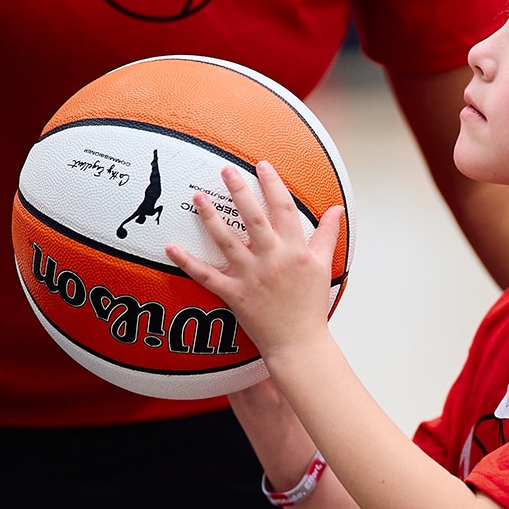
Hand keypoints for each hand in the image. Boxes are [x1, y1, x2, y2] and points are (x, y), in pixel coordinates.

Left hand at [166, 162, 343, 356]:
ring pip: (227, 241)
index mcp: (295, 250)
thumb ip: (327, 235)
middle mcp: (273, 259)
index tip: (261, 165)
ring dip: (211, 218)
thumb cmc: (311, 305)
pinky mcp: (235, 295)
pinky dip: (187, 262)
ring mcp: (252, 276)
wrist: (299, 343)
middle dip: (239, 190)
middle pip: (254, 218)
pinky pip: (206, 276)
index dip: (272, 184)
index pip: (284, 208)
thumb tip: (337, 210)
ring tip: (197, 197)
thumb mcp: (323, 266)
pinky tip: (171, 247)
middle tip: (226, 169)